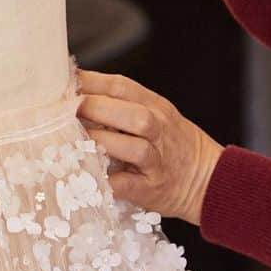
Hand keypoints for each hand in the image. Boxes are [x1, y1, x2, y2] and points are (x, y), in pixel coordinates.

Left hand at [77, 71, 223, 225]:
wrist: (208, 178)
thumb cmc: (171, 144)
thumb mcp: (155, 114)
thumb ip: (121, 103)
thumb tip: (74, 91)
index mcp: (155, 107)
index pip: (122, 87)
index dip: (91, 82)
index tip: (62, 81)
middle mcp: (159, 131)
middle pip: (132, 114)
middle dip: (96, 109)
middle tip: (65, 111)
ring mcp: (157, 161)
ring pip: (134, 148)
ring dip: (103, 143)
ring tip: (75, 142)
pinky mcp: (151, 188)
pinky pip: (129, 184)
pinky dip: (109, 181)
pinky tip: (89, 177)